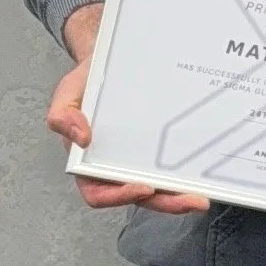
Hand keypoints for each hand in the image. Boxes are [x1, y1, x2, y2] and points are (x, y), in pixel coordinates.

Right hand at [47, 8, 206, 212]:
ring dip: (180, 196)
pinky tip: (203, 172)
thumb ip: (62, 115)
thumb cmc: (87, 83)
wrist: (109, 61)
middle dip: (166, 203)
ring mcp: (137, 162)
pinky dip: (185, 174)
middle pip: (139, 197)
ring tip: (202, 196)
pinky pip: (170, 167)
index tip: (144, 188)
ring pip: (159, 189)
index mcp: (87, 164)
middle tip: (192, 200)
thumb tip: (80, 138)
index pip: (98, 193)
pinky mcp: (157, 151)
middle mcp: (114, 168)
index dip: (119, 196)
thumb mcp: (67, 93)